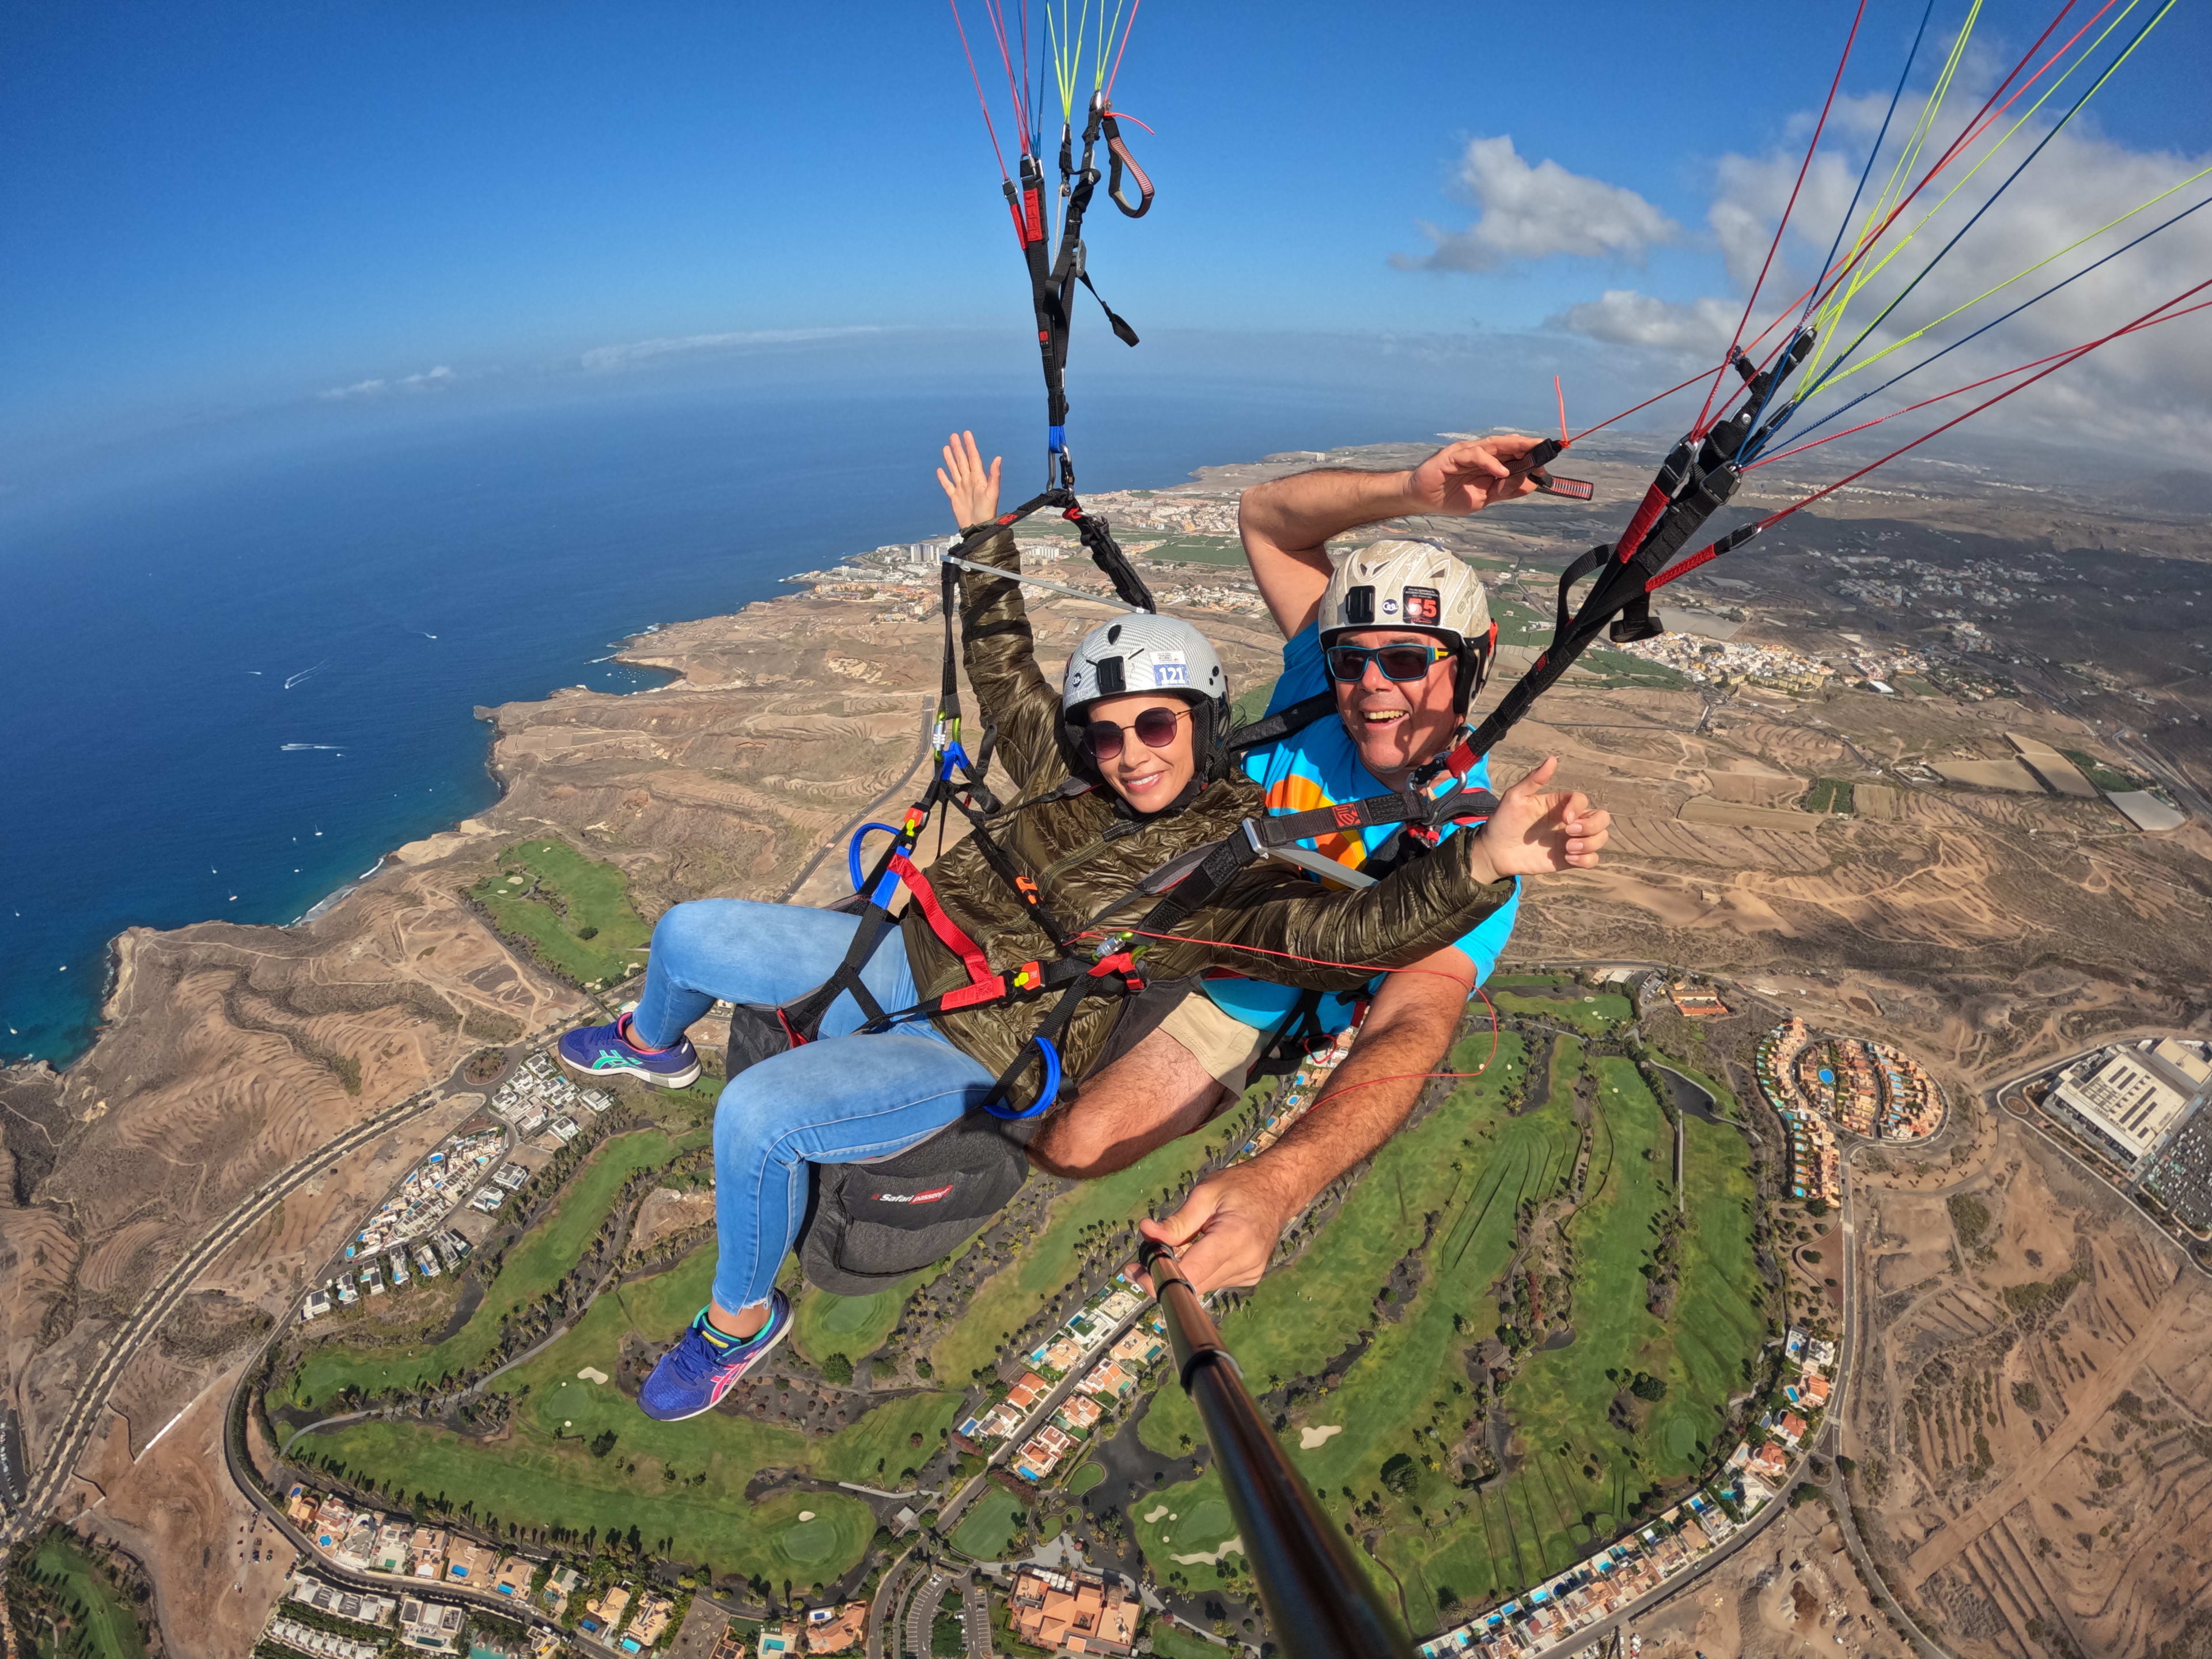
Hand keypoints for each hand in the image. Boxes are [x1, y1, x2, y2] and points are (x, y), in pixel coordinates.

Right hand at [937, 430, 1001, 529]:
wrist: (978, 527)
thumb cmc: (987, 512)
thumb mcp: (992, 492)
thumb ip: (994, 475)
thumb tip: (998, 458)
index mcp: (978, 478)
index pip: (973, 458)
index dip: (970, 446)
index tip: (966, 434)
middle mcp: (969, 481)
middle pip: (962, 461)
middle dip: (958, 448)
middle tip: (953, 436)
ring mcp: (961, 489)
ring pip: (954, 470)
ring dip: (950, 459)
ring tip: (946, 447)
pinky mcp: (955, 498)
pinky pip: (947, 485)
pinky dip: (943, 478)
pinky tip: (940, 470)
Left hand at [1128, 1164, 1295, 1295]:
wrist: (1277, 1191)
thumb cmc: (1240, 1186)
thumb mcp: (1205, 1193)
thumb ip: (1177, 1220)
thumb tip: (1147, 1232)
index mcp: (1234, 1238)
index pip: (1192, 1273)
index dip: (1160, 1278)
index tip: (1137, 1273)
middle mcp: (1245, 1262)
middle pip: (1194, 1284)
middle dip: (1163, 1275)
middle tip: (1141, 1260)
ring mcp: (1250, 1273)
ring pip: (1201, 1285)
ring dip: (1181, 1272)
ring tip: (1171, 1249)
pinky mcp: (1249, 1277)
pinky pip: (1213, 1281)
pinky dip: (1198, 1270)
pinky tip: (1197, 1250)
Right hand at [1402, 436, 1547, 517]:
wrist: (1421, 499)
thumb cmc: (1450, 496)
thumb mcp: (1484, 498)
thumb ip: (1504, 491)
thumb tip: (1530, 485)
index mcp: (1487, 461)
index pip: (1512, 453)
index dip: (1529, 456)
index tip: (1546, 463)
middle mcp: (1478, 453)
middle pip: (1506, 444)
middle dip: (1526, 445)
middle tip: (1544, 448)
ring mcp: (1464, 453)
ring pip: (1492, 445)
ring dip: (1512, 448)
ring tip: (1530, 454)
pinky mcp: (1451, 457)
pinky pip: (1474, 456)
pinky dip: (1489, 462)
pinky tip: (1501, 471)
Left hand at [1469, 755, 1610, 879]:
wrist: (1495, 852)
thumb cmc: (1504, 821)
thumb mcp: (1515, 797)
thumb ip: (1534, 779)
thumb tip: (1552, 759)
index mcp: (1559, 804)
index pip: (1582, 800)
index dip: (1578, 808)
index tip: (1564, 819)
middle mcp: (1570, 820)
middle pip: (1602, 818)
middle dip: (1593, 826)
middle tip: (1569, 833)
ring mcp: (1571, 840)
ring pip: (1601, 838)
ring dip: (1590, 843)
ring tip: (1568, 849)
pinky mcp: (1570, 859)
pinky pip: (1592, 859)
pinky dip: (1586, 860)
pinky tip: (1568, 859)